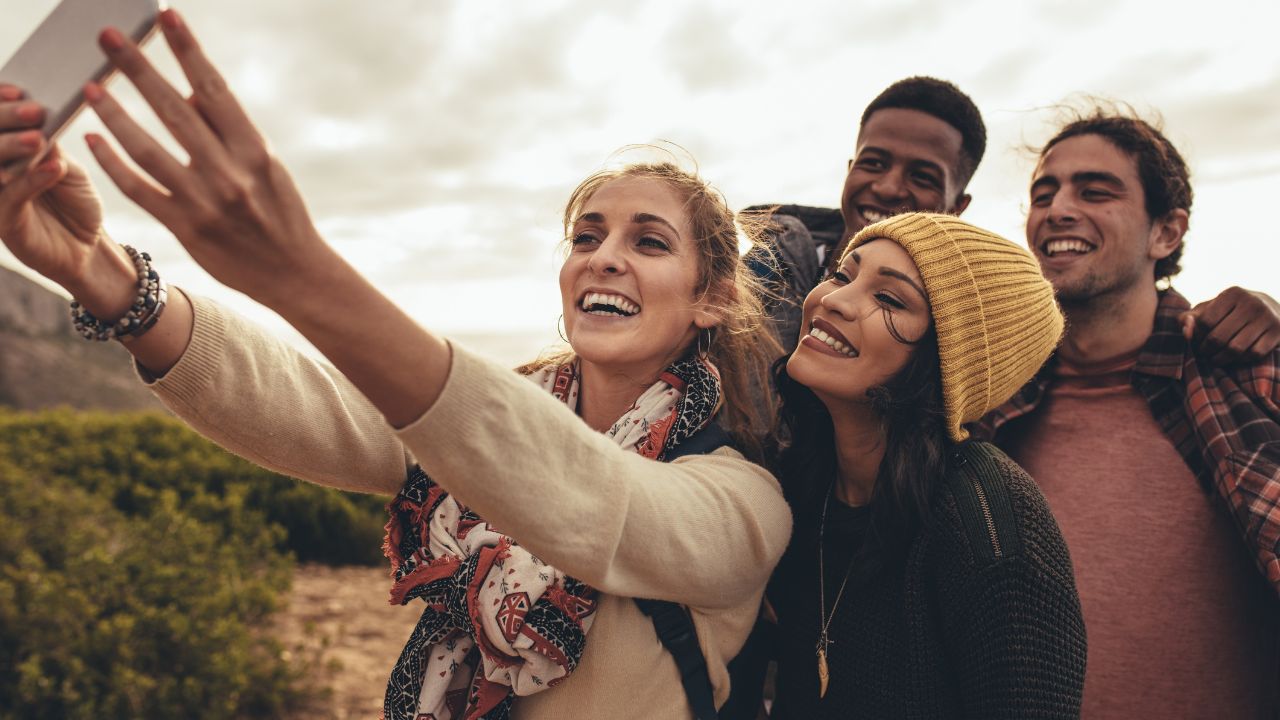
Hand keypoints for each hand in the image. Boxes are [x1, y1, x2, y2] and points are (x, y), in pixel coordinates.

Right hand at [0, 86, 124, 311]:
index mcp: (4, 151)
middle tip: (34, 110)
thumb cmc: (75, 201)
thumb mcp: (68, 167)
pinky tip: (53, 167)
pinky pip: (13, 197)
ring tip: (39, 137)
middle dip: (5, 120)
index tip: (20, 90)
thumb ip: (51, 144)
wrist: (87, 248)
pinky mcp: (5, 223)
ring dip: (14, 148)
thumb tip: (40, 114)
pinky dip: (32, 179)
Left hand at [84, 9, 330, 312]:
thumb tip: (185, 90)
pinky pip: (140, 189)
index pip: (213, 89)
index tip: (166, 17)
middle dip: (138, 69)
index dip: (187, 50)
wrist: (293, 273)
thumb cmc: (279, 211)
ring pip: (147, 149)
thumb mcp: (266, 165)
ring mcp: (204, 202)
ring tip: (91, 86)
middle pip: (173, 110)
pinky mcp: (186, 228)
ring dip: (115, 115)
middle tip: (107, 38)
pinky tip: (94, 139)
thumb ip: (226, 130)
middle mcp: (229, 173)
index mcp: (254, 150)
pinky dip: (114, 163)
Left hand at [1180, 286, 1279, 363]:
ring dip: (1220, 359)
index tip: (1197, 340)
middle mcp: (1252, 302)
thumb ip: (1191, 318)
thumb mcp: (1210, 309)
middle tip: (1203, 353)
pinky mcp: (1278, 332)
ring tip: (1214, 359)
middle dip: (1206, 350)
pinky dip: (1240, 360)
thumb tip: (1186, 332)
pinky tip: (1235, 358)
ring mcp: (1267, 317)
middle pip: (1218, 337)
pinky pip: (1253, 354)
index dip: (1197, 335)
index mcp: (1232, 293)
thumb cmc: (1231, 312)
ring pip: (1235, 349)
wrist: (1273, 309)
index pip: (1204, 321)